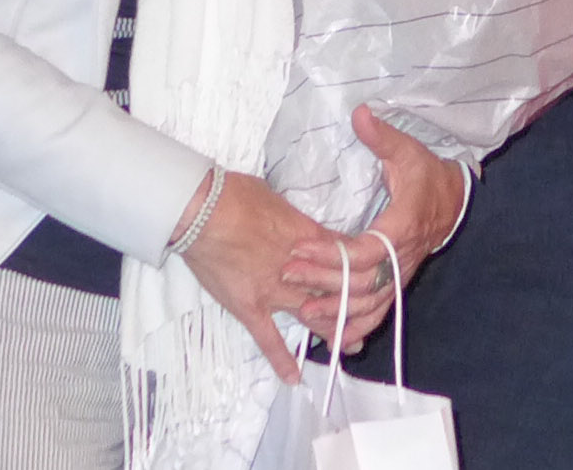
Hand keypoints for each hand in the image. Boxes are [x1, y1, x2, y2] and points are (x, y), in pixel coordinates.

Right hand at [175, 170, 360, 381]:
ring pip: (313, 315)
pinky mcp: (250, 306)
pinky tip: (293, 377)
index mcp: (309, 238)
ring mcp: (275, 291)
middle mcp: (301, 269)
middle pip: (336, 289)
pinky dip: (281, 358)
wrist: (203, 210)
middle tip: (369, 318)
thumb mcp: (278, 200)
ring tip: (348, 345)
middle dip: (354, 304)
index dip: (358, 268)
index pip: (343, 256)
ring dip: (332, 330)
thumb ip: (295, 221)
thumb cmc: (237, 195)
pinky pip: (268, 338)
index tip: (368, 276)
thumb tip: (300, 227)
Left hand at [281, 108, 463, 345]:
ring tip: (301, 311)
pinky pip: (377, 314)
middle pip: (362, 283)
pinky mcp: (396, 285)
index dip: (332, 256)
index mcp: (402, 227)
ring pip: (369, 306)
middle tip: (287, 274)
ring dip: (336, 312)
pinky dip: (354, 327)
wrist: (454, 201)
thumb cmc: (426, 175)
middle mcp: (402, 258)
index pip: (365, 251)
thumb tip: (360, 114)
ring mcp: (400, 275)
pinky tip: (330, 336)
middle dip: (323, 282)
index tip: (300, 250)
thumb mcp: (408, 150)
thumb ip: (382, 137)